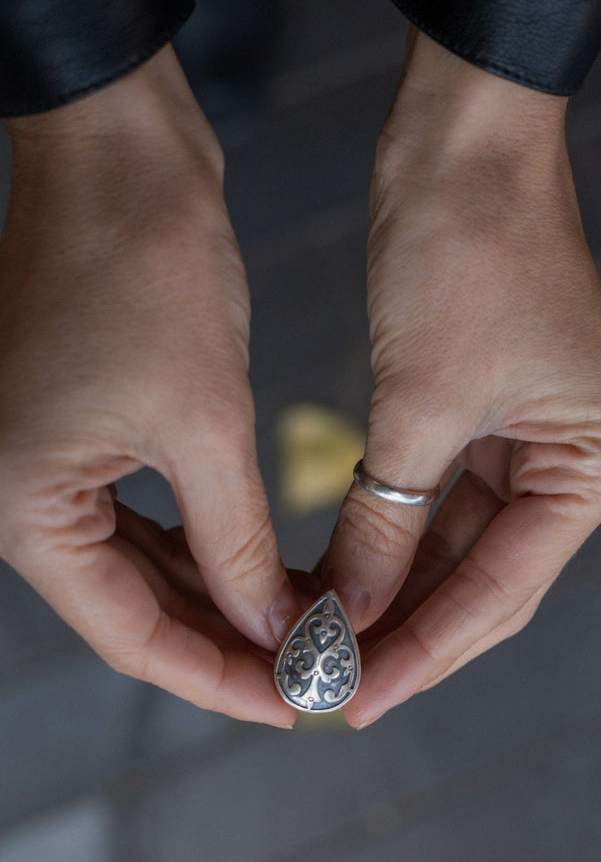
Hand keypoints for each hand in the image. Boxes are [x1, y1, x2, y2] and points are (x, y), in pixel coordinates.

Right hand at [0, 46, 299, 725]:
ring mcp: (45, 466)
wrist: (114, 158)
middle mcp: (20, 499)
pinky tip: (262, 573)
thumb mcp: (203, 425)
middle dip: (228, 645)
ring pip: (144, 570)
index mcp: (26, 508)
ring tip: (303, 632)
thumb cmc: (144, 271)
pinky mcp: (80, 433)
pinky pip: (143, 521)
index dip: (221, 679)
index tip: (297, 702)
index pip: (135, 637)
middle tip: (312, 673)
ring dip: (221, 602)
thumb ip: (234, 544)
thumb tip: (272, 628)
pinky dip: (203, 550)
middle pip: (137, 611)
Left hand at [321, 31, 600, 727]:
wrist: (464, 142)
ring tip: (326, 644)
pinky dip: (391, 537)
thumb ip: (384, 521)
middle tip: (332, 685)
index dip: (427, 651)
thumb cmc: (466, 250)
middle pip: (486, 576)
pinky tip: (343, 580)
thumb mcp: (419, 403)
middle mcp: (583, 460)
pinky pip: (441, 501)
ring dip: (394, 590)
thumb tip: (350, 612)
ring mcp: (541, 440)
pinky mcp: (494, 417)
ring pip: (459, 545)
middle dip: (408, 629)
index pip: (505, 588)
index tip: (357, 699)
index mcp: (600, 462)